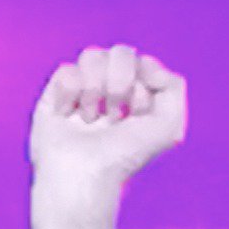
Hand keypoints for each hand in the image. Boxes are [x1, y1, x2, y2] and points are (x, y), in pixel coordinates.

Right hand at [28, 43, 187, 204]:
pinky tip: (68, 115)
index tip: (138, 114)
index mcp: (138, 92)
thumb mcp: (168, 125)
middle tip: (115, 116)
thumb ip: (173, 85)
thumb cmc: (125, 157)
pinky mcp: (55, 94)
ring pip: (92, 55)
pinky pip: (66, 70)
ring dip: (95, 89)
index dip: (142, 84)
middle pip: (120, 52)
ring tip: (91, 118)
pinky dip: (70, 94)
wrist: (84, 176)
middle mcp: (110, 88)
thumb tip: (146, 64)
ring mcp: (82, 89)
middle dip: (120, 84)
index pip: (143, 61)